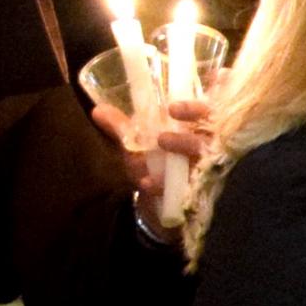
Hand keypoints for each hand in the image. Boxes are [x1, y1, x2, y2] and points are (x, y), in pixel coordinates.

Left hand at [89, 97, 207, 235]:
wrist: (159, 197)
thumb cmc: (154, 160)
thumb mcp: (139, 142)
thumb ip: (121, 126)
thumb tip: (98, 110)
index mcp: (196, 128)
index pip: (207, 114)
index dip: (194, 109)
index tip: (172, 108)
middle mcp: (207, 149)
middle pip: (207, 142)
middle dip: (185, 141)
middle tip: (161, 139)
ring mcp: (204, 172)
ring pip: (199, 166)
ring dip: (174, 167)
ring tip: (149, 168)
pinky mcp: (196, 193)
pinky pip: (185, 190)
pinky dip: (163, 186)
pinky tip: (146, 183)